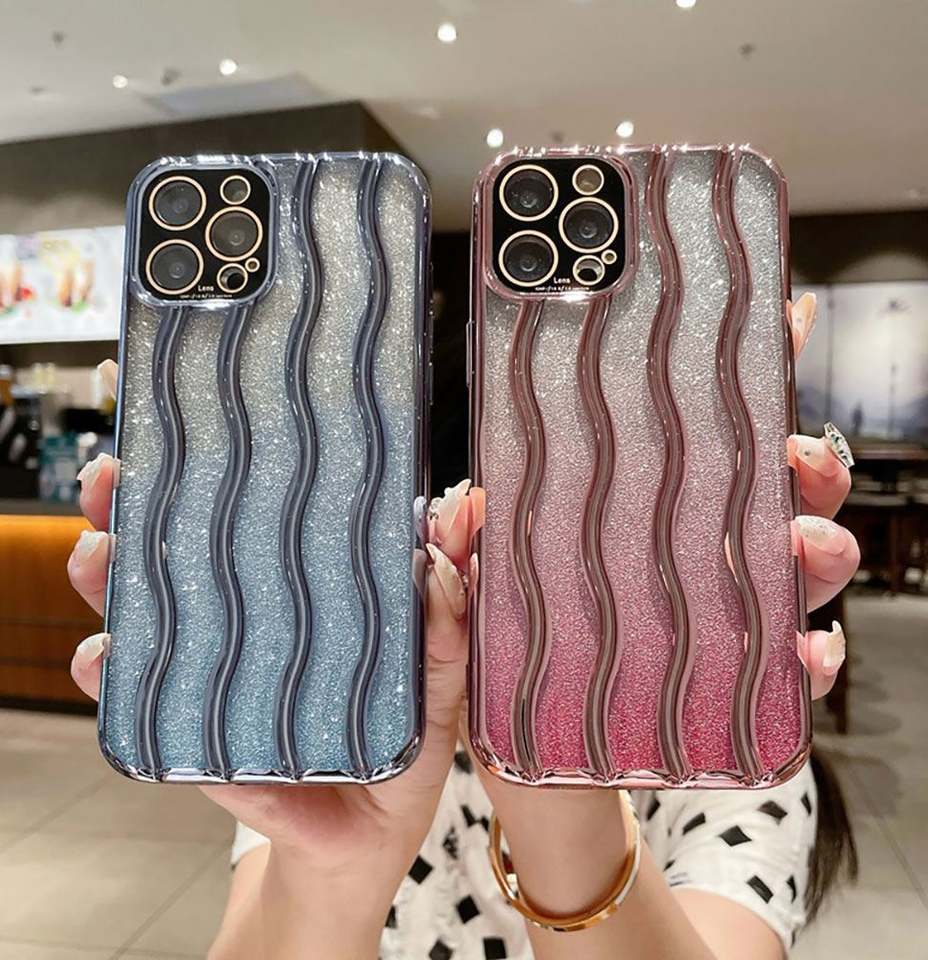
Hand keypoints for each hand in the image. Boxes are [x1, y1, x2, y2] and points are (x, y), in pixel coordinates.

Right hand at [68, 360, 485, 954]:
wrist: (361, 846)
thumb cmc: (403, 756)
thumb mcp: (441, 684)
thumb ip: (452, 618)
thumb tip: (455, 529)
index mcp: (307, 598)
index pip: (260, 522)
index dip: (232, 473)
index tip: (209, 430)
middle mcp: (247, 621)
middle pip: (181, 548)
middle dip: (138, 504)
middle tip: (115, 476)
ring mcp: (211, 670)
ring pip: (142, 606)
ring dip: (109, 572)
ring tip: (99, 554)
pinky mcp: (189, 730)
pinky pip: (136, 695)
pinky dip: (109, 670)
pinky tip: (104, 657)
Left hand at [474, 291, 858, 946]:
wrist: (535, 777)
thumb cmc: (503, 677)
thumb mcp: (472, 609)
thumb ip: (463, 559)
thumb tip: (463, 509)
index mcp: (616, 517)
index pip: (682, 435)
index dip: (735, 374)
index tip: (778, 319)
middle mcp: (676, 551)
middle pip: (758, 487)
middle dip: (796, 461)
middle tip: (799, 456)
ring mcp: (711, 611)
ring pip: (791, 561)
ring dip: (815, 547)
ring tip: (804, 547)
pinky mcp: (732, 679)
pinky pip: (789, 661)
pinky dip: (809, 655)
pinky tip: (808, 654)